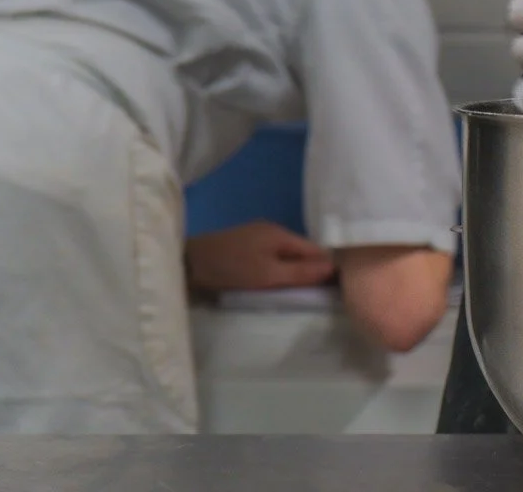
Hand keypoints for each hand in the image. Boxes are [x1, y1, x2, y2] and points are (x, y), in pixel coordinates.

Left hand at [185, 221, 337, 291]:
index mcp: (281, 233)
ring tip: (295, 290)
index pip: (316, 249)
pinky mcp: (244, 244)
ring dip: (292, 269)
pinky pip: (271, 255)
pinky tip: (273, 280)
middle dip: (309, 269)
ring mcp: (256, 235)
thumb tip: (334, 268)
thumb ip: (300, 272)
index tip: (333, 288)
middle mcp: (272, 229)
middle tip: (314, 294)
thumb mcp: (268, 275)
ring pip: (286, 253)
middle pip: (301, 250)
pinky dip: (277, 267)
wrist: (187, 263)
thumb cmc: (230, 268)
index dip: (326, 267)